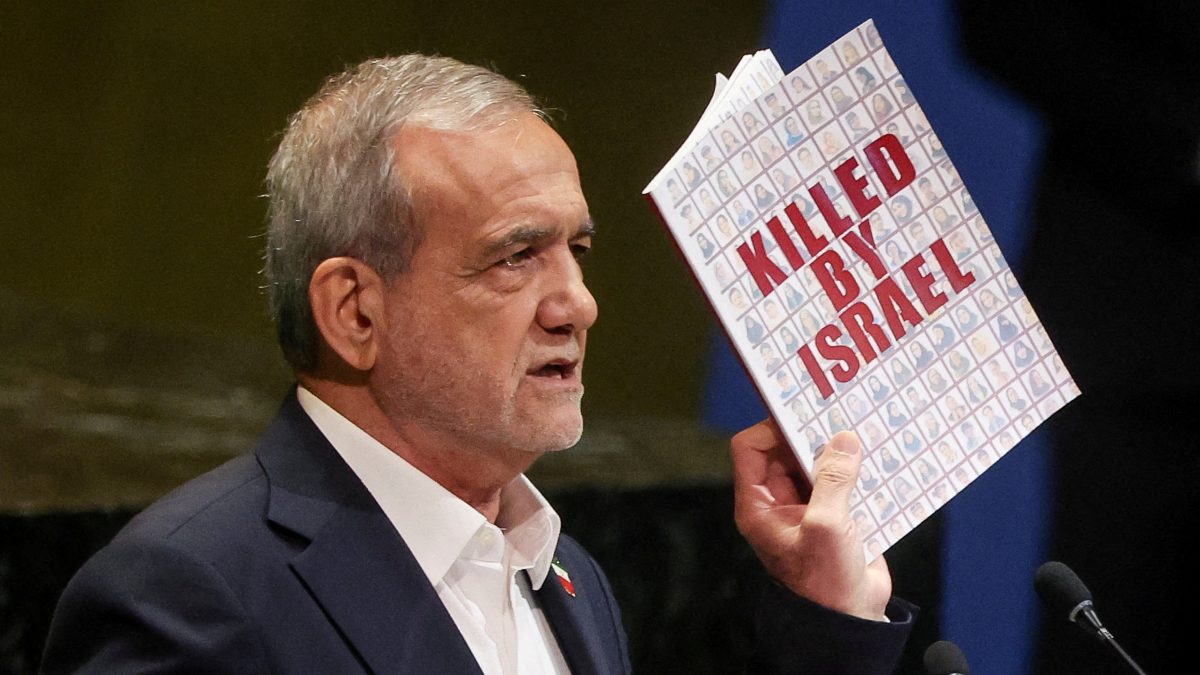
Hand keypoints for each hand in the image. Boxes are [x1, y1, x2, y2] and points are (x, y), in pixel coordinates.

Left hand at [731, 420, 891, 619]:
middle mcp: (778, 502)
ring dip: (837, 450)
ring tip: (862, 431)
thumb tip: (844, 439)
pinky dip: (856, 469)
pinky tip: (878, 457)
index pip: (751, 448)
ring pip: (816, 463)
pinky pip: (841, 480)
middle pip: (786, 450)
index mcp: (759, 504)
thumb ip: (834, 480)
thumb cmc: (826, 582)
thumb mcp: (827, 526)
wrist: (852, 620)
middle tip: (840, 415)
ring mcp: (807, 507)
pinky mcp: (835, 514)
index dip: (773, 427)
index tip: (805, 415)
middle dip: (811, 434)